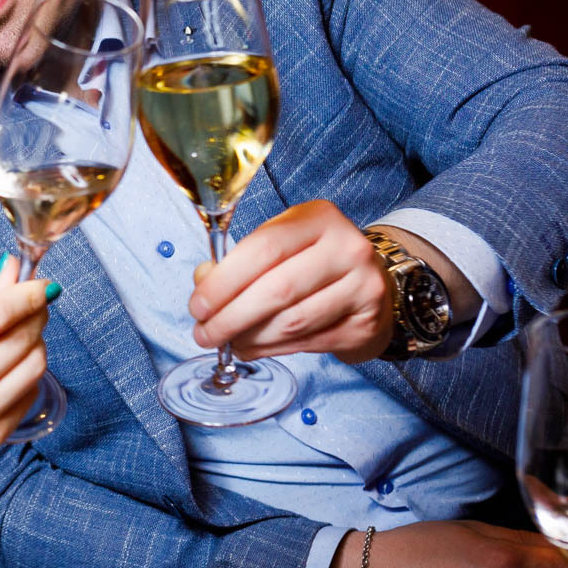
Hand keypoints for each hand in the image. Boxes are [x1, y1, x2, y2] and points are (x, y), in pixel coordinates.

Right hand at [0, 257, 49, 473]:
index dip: (28, 294)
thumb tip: (15, 272)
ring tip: (19, 336)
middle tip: (33, 305)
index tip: (43, 285)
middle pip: (21, 339)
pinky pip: (30, 394)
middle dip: (35, 314)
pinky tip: (8, 368)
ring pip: (35, 367)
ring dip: (35, 343)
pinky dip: (27, 374)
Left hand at [187, 200, 390, 362]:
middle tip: (205, 334)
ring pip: (292, 322)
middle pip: (278, 290)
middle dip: (231, 318)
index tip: (198, 306)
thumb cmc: (313, 261)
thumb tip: (203, 282)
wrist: (370, 284)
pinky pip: (307, 343)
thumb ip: (239, 259)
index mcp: (320, 218)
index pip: (264, 249)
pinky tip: (253, 347)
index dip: (224, 282)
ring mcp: (362, 287)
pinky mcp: (365, 323)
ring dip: (250, 338)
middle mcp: (347, 248)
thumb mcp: (279, 244)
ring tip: (228, 341)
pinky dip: (272, 349)